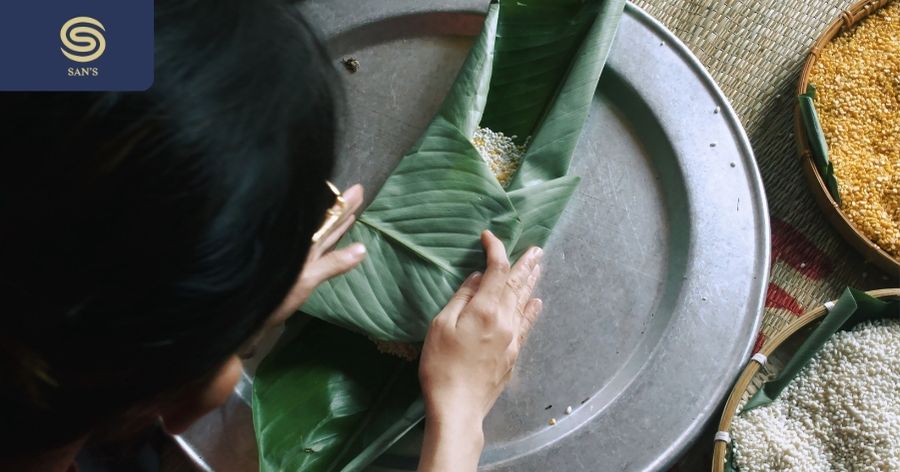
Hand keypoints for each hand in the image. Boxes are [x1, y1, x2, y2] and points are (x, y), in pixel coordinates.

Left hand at [270, 184, 366, 324]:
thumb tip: (362, 248)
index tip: (357, 188)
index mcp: (305, 243)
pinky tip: (336, 232)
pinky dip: (330, 236)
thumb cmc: (277, 296)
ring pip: (323, 232)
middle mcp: (303, 244)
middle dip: (342, 207)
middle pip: (326, 222)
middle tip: (358, 190)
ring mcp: (301, 255)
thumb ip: (333, 263)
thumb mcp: (306, 279)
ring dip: (337, 220)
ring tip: (350, 207)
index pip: (328, 218)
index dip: (342, 204)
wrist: (251, 316)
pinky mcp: (298, 266)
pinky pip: (319, 244)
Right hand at [417, 230, 543, 471]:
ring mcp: (513, 338)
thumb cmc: (441, 366)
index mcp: (485, 309)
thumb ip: (461, 299)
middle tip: (535, 249)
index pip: (497, 270)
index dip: (495, 250)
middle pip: (517, 284)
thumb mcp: (441, 326)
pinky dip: (531, 310)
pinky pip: (527, 324)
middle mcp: (505, 320)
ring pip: (524, 302)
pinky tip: (536, 302)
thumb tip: (476, 278)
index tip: (488, 237)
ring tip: (537, 266)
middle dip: (524, 264)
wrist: (458, 407)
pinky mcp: (513, 354)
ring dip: (530, 282)